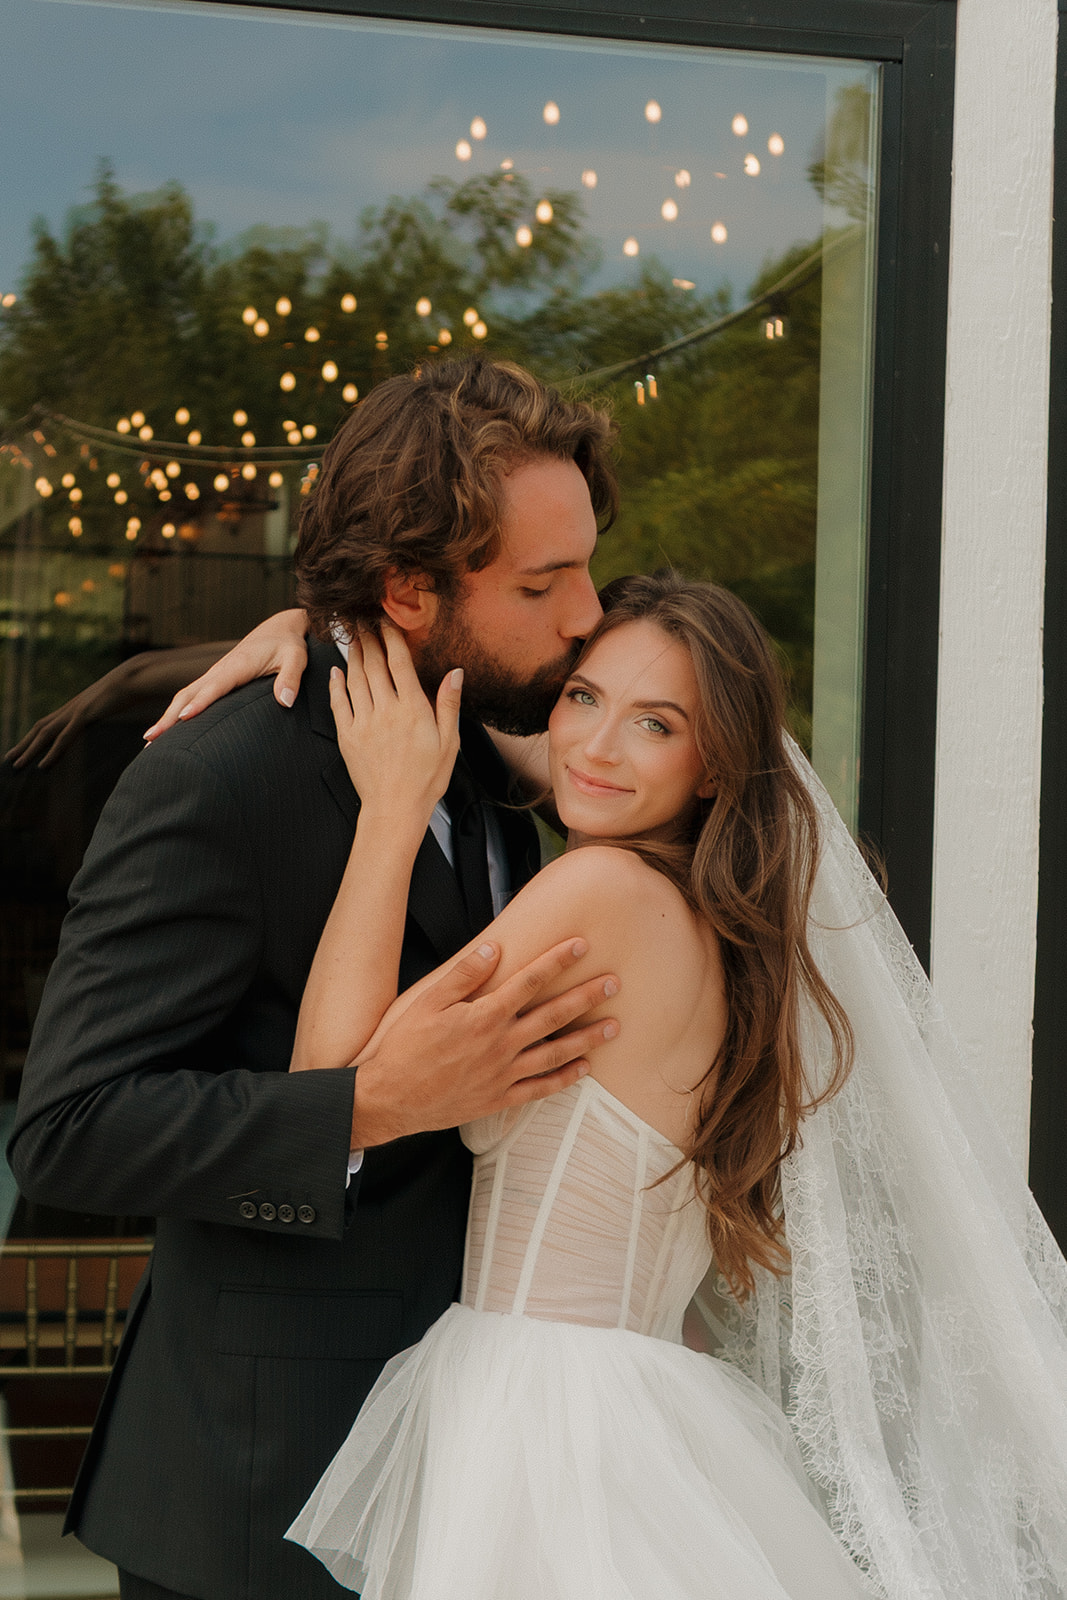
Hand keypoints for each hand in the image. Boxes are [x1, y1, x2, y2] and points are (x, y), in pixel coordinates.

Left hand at [5, 647, 222, 768]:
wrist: (141, 674)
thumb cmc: (137, 688)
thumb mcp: (125, 704)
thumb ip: (120, 714)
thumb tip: (137, 732)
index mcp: (81, 705)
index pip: (52, 722)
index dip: (37, 735)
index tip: (27, 746)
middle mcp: (73, 707)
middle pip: (41, 727)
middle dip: (24, 744)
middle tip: (10, 758)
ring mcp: (77, 710)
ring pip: (45, 734)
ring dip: (28, 750)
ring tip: (15, 764)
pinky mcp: (84, 715)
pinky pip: (63, 738)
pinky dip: (51, 752)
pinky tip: (42, 766)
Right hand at [143, 608, 309, 741]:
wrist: (279, 629)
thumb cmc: (289, 645)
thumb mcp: (297, 658)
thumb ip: (291, 678)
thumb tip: (285, 701)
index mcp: (237, 665)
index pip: (215, 686)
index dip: (200, 702)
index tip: (184, 718)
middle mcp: (220, 669)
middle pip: (188, 694)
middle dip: (170, 716)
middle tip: (151, 739)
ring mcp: (214, 674)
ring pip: (184, 696)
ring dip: (167, 717)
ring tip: (149, 741)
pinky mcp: (215, 679)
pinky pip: (191, 696)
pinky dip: (176, 712)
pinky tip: (169, 729)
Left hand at [331, 626, 460, 823]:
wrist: (395, 809)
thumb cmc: (426, 779)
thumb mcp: (449, 742)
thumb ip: (449, 705)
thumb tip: (455, 673)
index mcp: (413, 710)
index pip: (400, 663)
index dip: (392, 638)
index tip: (388, 621)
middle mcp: (386, 711)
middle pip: (373, 665)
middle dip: (369, 639)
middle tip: (363, 620)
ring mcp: (363, 723)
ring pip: (355, 679)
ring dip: (352, 655)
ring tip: (352, 638)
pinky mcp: (347, 736)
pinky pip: (338, 703)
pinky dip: (336, 684)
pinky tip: (336, 671)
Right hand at [350, 938, 620, 1145]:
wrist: (389, 1098)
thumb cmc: (404, 1047)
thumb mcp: (427, 1001)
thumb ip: (464, 974)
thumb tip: (495, 947)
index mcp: (484, 1016)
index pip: (530, 981)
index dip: (557, 960)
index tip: (581, 944)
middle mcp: (500, 1044)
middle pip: (553, 1015)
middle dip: (586, 996)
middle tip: (616, 983)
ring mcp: (502, 1074)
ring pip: (555, 1053)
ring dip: (587, 1039)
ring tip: (614, 1027)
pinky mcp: (498, 1098)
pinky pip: (540, 1088)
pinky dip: (564, 1078)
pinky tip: (583, 1069)